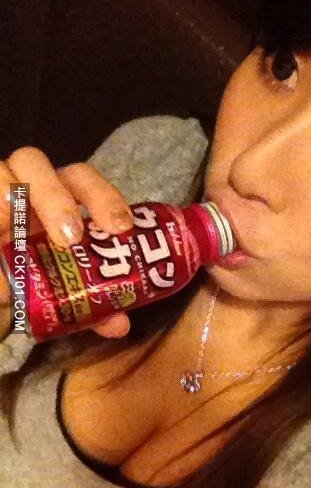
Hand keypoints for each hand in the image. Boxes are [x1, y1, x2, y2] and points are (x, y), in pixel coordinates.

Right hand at [0, 146, 135, 340]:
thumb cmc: (30, 281)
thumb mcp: (60, 295)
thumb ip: (91, 308)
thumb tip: (119, 325)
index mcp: (55, 197)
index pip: (79, 178)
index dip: (102, 194)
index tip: (120, 227)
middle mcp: (20, 186)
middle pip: (35, 162)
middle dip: (55, 197)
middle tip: (70, 238)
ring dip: (11, 203)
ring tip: (20, 240)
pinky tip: (1, 256)